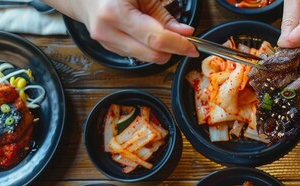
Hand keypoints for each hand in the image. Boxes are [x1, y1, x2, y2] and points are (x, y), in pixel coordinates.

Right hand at [44, 0, 198, 63]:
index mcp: (115, 13)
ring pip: (147, 59)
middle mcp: (108, 32)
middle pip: (153, 55)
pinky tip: (147, 33)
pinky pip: (138, 56)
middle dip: (172, 49)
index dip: (179, 45)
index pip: (156, 39)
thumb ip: (163, 14)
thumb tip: (185, 33)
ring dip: (161, 50)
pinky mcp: (108, 50)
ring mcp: (106, 44)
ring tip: (160, 30)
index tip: (193, 46)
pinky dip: (149, 48)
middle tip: (183, 39)